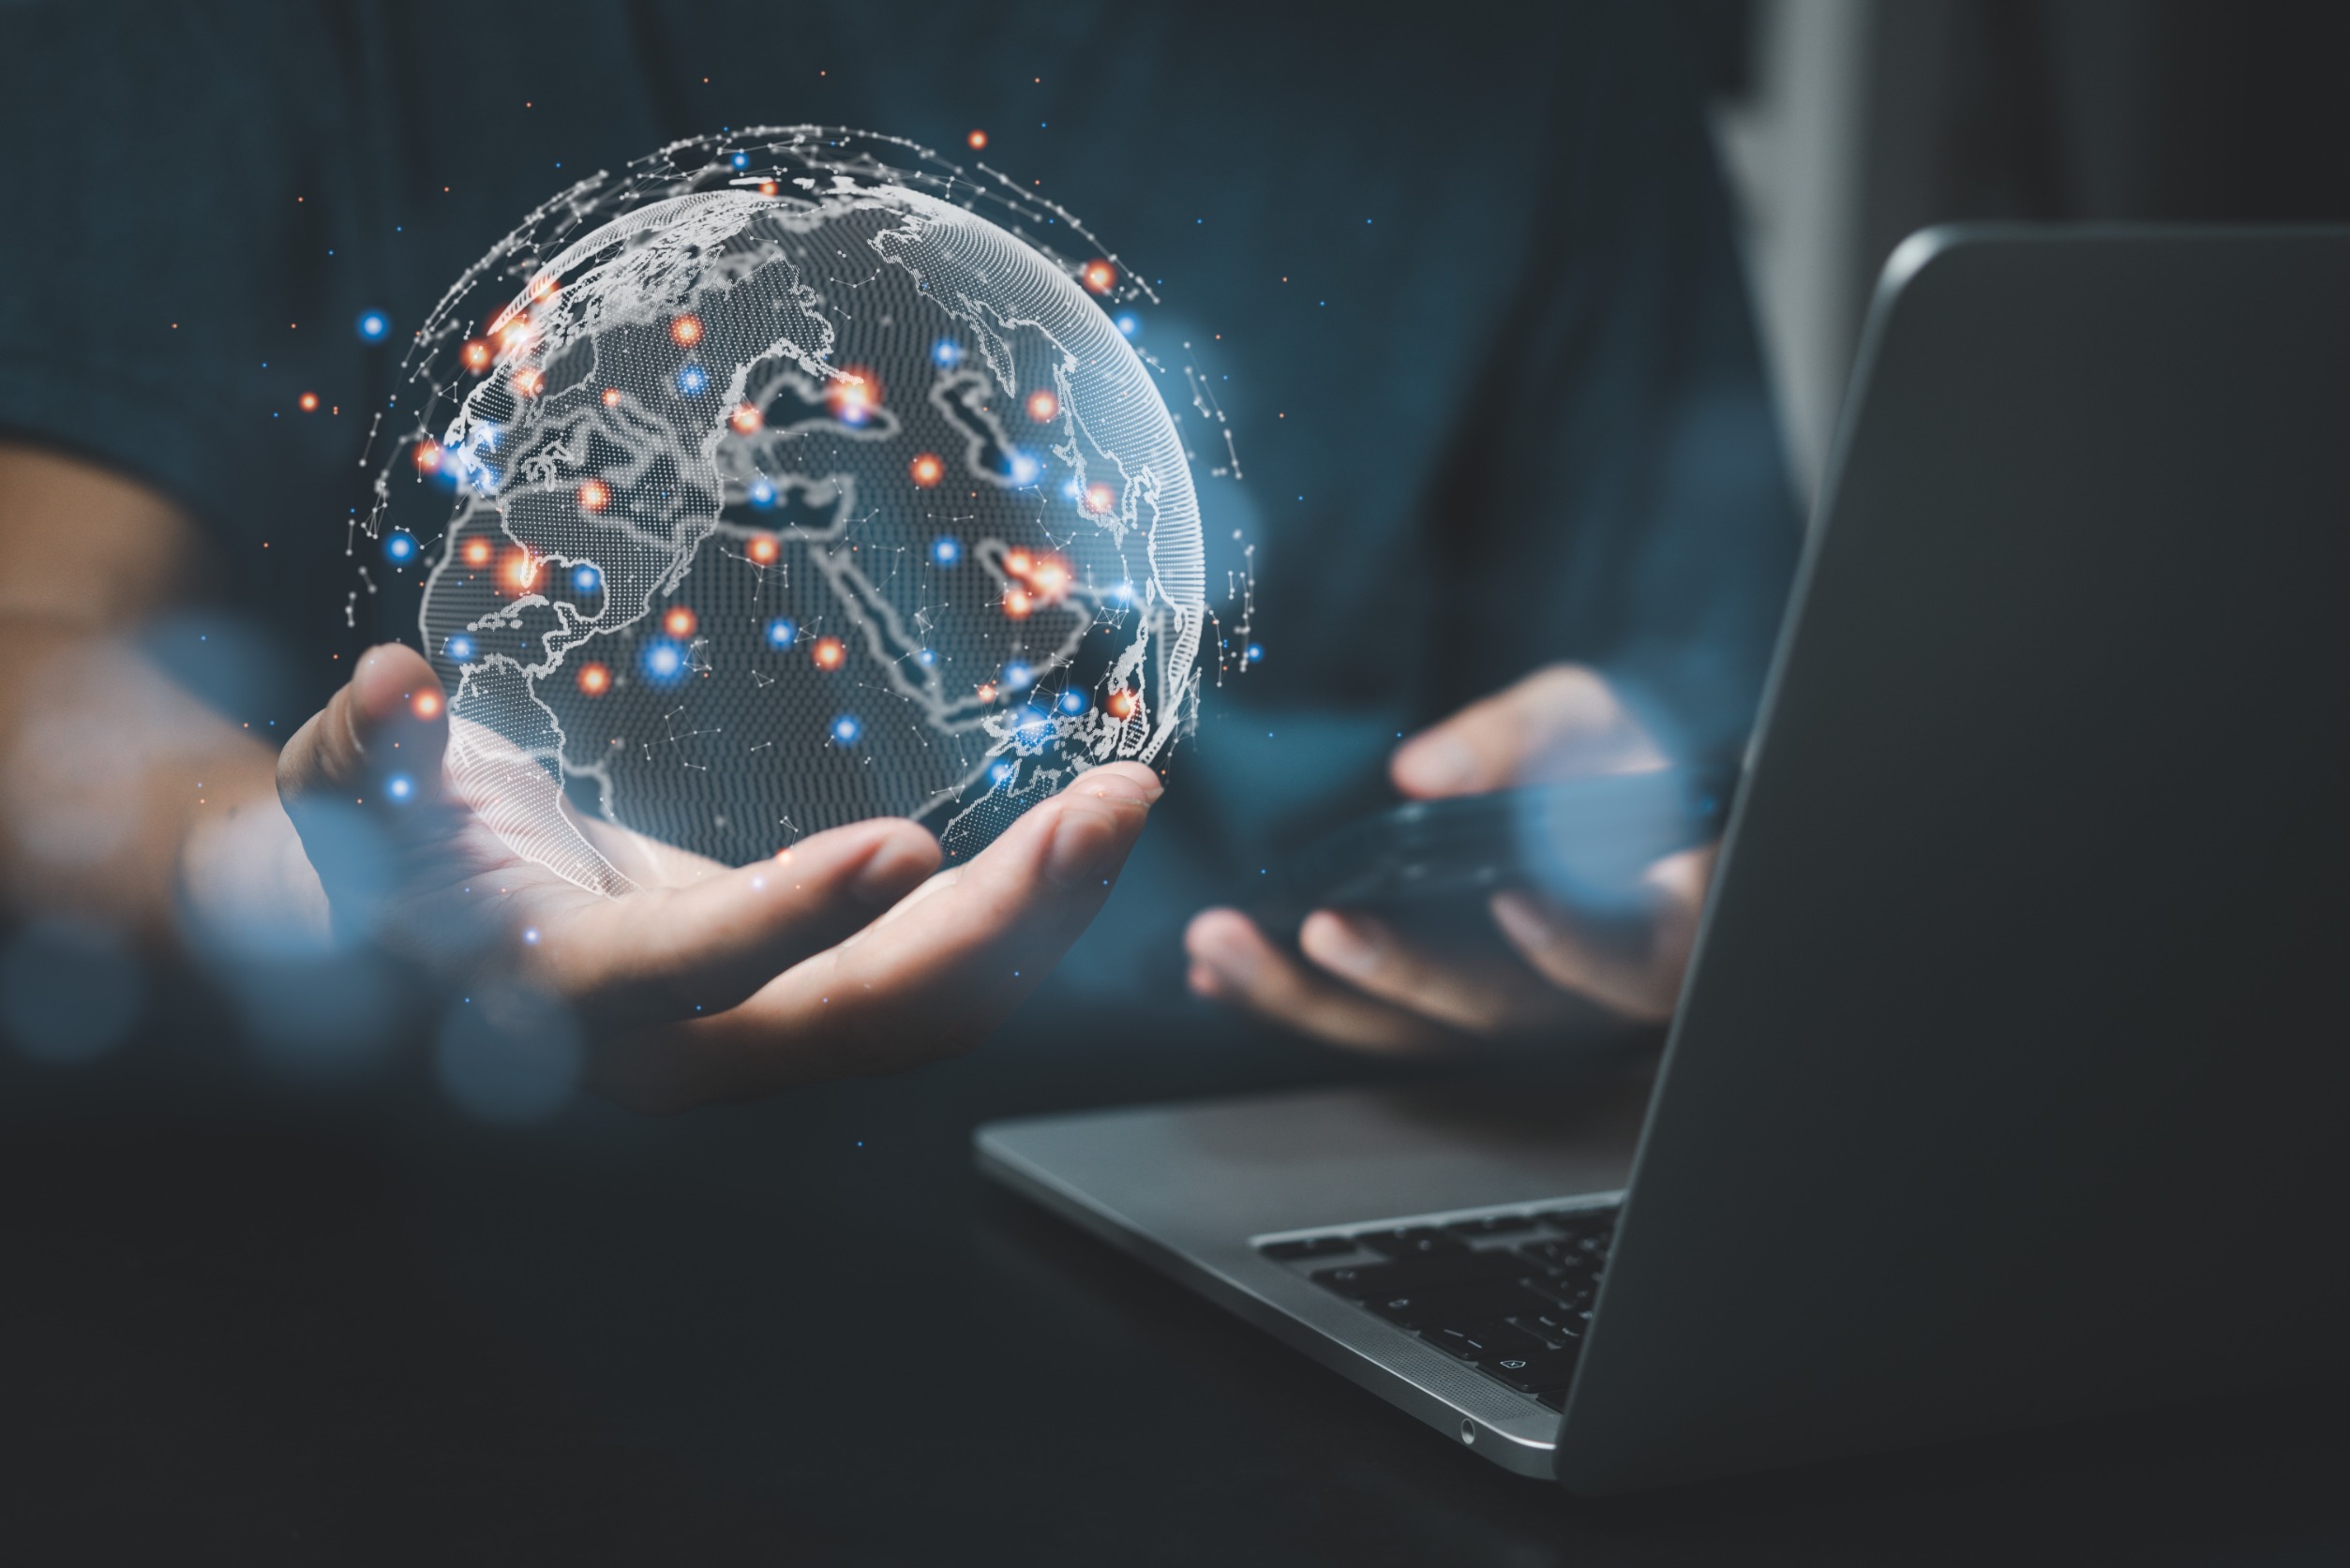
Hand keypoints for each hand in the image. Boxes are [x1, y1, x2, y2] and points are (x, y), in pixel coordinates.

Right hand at [278, 644, 1158, 1110]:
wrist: (414, 927)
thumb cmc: (379, 850)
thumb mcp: (352, 799)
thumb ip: (370, 758)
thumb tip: (393, 689)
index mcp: (564, 992)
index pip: (689, 973)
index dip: (790, 920)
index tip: (905, 848)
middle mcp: (680, 1041)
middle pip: (865, 1013)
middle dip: (1002, 923)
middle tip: (1109, 807)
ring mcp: (755, 1025)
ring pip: (925, 1006)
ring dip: (1040, 913)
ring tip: (1127, 801)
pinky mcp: (801, 990)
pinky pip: (930, 970)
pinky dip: (1016, 906)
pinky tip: (1080, 829)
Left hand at [1183, 665, 1712, 1051]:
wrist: (1590, 799)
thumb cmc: (1602, 763)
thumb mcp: (1583, 720)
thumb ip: (1520, 737)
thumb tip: (1427, 772)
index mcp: (1652, 928)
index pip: (1635, 960)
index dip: (1579, 944)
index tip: (1514, 900)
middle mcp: (1576, 996)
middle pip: (1496, 1012)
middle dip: (1400, 975)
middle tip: (1324, 930)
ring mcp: (1498, 1015)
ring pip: (1412, 1035)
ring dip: (1309, 998)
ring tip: (1225, 950)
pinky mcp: (1432, 1015)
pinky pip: (1361, 1023)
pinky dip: (1286, 997)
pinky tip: (1217, 972)